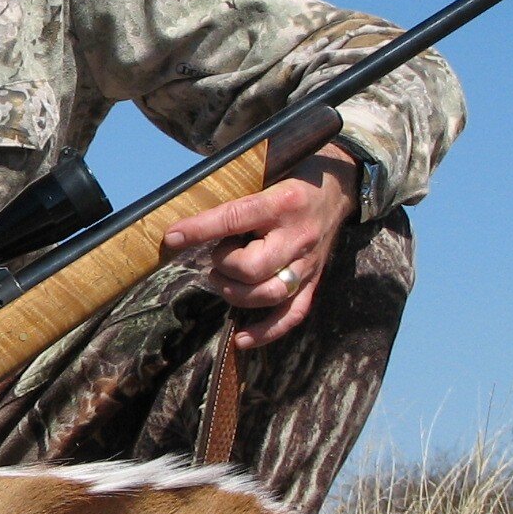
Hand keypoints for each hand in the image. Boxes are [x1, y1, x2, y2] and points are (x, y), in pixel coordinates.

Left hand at [159, 144, 358, 349]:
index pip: (235, 218)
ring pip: (268, 295)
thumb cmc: (293, 178)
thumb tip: (189, 216)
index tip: (172, 237)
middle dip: (224, 266)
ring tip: (222, 278)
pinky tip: (242, 339)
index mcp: (282, 203)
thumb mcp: (266, 174)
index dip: (200, 229)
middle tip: (217, 255)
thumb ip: (234, 195)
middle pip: (252, 268)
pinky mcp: (313, 282)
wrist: (339, 188)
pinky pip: (291, 315)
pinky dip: (266, 332)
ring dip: (235, 293)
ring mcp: (307, 264)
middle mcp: (297, 238)